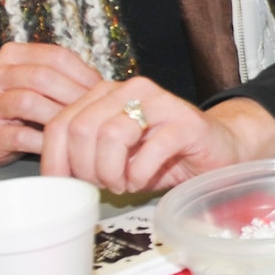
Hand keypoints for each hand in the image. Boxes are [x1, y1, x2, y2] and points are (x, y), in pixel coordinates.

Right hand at [0, 42, 105, 167]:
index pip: (55, 56)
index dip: (84, 73)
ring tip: (81, 128)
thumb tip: (109, 87)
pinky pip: (23, 135)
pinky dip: (48, 142)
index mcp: (11, 56)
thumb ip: (62, 78)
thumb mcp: (34, 84)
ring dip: (61, 116)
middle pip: (43, 76)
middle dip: (75, 94)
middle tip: (96, 112)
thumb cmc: (15, 110)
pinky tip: (65, 147)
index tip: (103, 90)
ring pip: (30, 102)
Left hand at [38, 78, 274, 193]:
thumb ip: (87, 153)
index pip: (61, 122)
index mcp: (105, 94)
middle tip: (102, 185)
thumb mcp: (116, 153)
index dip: (55, 159)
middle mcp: (129, 89)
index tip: (63, 185)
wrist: (220, 148)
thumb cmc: (165, 155)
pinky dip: (140, 174)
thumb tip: (56, 177)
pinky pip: (150, 150)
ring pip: (110, 135)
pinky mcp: (185, 122)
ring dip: (111, 171)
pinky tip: (143, 181)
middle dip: (85, 168)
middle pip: (81, 128)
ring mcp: (159, 103)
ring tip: (123, 184)